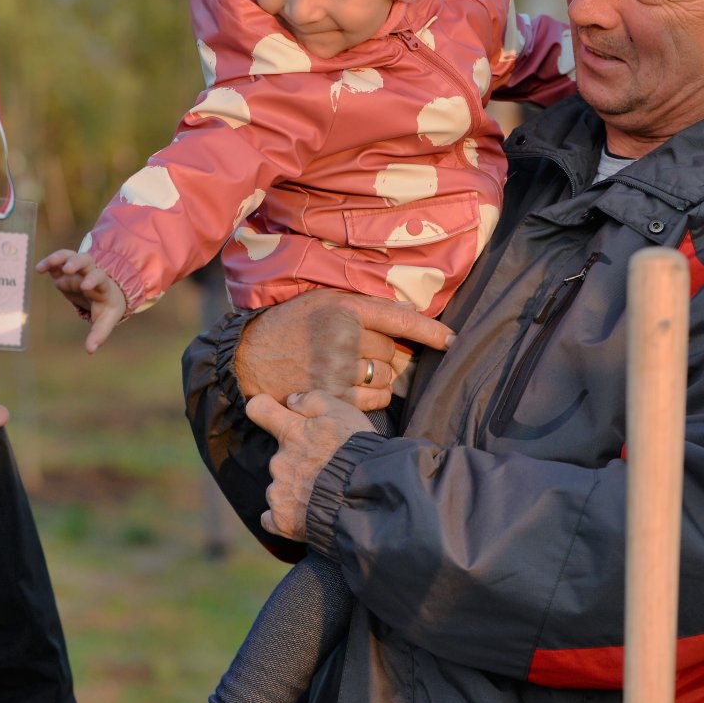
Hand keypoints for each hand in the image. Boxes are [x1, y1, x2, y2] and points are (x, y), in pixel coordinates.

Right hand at [36, 249, 128, 352]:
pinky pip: (58, 261)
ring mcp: (77, 269)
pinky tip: (38, 269)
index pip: (100, 278)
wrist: (106, 292)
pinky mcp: (65, 270)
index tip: (86, 286)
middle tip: (68, 268)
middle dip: (77, 262)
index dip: (93, 279)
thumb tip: (90, 351)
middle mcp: (90, 273)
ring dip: (59, 258)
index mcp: (103, 285)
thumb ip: (98, 334)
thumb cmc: (106, 307)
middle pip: (86, 260)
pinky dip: (49, 262)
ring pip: (70, 256)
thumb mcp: (106, 321)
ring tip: (45, 265)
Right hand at [236, 290, 451, 410]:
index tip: (453, 341)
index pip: (402, 320)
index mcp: (346, 309)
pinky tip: (354, 389)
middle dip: (391, 356)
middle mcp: (345, 338)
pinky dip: (374, 398)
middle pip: (395, 353)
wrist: (250, 356)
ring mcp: (340, 370)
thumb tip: (410, 314)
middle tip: (368, 355)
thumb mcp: (325, 301)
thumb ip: (366, 307)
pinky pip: (376, 401)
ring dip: (382, 378)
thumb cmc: (291, 324)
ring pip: (388, 379)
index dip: (432, 332)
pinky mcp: (334, 397)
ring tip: (354, 372)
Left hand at [245, 391, 375, 540]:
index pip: (259, 410)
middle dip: (296, 462)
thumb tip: (291, 400)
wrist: (368, 498)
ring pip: (279, 487)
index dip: (263, 410)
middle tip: (324, 470)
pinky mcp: (282, 521)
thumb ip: (314, 400)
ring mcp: (278, 492)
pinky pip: (273, 518)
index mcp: (291, 433)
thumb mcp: (344, 413)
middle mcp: (279, 461)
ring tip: (323, 495)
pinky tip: (306, 517)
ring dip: (295, 490)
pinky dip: (286, 518)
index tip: (269, 415)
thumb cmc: (359, 452)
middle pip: (278, 457)